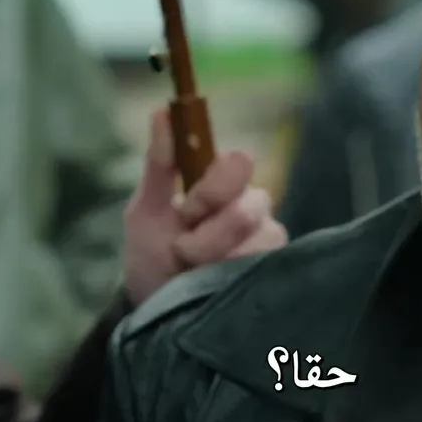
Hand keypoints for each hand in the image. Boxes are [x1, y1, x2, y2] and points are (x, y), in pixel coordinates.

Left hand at [122, 109, 286, 305]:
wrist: (157, 310)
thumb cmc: (151, 254)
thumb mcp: (145, 212)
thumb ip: (159, 164)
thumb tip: (161, 111)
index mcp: (222, 184)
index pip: (239, 163)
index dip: (213, 189)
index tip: (186, 212)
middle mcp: (252, 208)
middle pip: (250, 208)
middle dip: (209, 237)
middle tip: (182, 252)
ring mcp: (267, 242)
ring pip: (262, 242)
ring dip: (218, 263)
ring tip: (194, 276)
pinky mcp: (276, 274)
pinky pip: (269, 270)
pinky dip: (234, 281)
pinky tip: (216, 288)